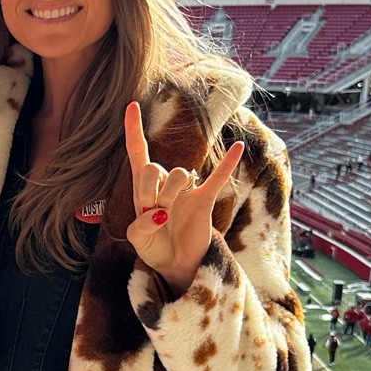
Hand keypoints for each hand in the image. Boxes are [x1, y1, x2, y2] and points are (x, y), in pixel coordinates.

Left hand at [123, 100, 243, 298]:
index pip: (137, 153)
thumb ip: (141, 226)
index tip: (131, 105)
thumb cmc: (154, 249)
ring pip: (178, 174)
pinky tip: (238, 147)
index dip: (134, 130)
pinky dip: (227, 163)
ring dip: (171, 194)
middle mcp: (163, 184)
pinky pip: (218, 178)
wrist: (177, 265)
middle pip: (153, 167)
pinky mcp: (204, 200)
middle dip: (152, 189)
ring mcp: (185, 191)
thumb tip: (159, 212)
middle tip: (155, 211)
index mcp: (143, 189)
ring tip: (169, 215)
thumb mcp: (138, 242)